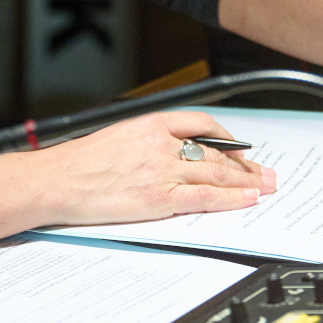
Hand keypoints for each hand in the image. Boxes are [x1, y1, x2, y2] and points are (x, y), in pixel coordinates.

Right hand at [32, 112, 278, 226]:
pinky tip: (245, 199)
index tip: (238, 146)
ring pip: (215, 172)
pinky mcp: (158, 197)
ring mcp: (160, 170)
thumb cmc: (79, 163)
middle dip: (244, 163)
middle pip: (214, 150)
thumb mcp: (118, 137)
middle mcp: (159, 142)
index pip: (200, 122)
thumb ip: (149, 141)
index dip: (226, 136)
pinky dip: (229, 198)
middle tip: (264, 171)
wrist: (56, 180)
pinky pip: (204, 196)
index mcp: (149, 123)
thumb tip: (175, 153)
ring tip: (265, 186)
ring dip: (246, 181)